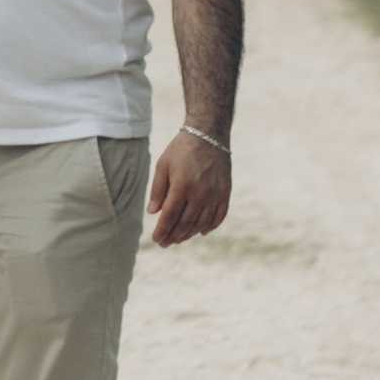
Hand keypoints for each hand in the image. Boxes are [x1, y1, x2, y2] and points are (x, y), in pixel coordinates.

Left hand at [148, 127, 231, 245]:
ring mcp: (215, 194)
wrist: (209, 135)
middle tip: (164, 243)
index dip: (162, 230)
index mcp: (182, 185)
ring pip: (202, 223)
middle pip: (186, 223)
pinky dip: (210, 226)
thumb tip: (153, 213)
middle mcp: (200, 192)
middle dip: (173, 236)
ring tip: (178, 239)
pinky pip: (219, 216)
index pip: (170, 216)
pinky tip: (201, 231)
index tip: (156, 239)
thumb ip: (158, 190)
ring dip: (189, 234)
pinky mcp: (226, 193)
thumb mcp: (163, 165)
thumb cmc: (181, 150)